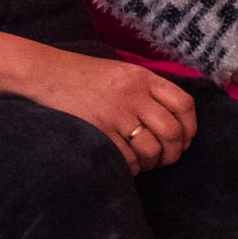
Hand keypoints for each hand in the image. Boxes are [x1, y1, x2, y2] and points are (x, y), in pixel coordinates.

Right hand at [27, 48, 197, 173]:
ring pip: (151, 149)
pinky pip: (127, 158)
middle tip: (167, 159)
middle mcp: (133, 95)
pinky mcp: (99, 130)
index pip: (183, 104)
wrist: (46, 73)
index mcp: (142, 77)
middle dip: (175, 152)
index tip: (185, 140)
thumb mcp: (121, 72)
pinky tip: (129, 164)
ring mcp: (115, 113)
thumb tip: (174, 119)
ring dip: (153, 162)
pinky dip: (133, 167)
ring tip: (147, 162)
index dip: (191, 128)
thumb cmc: (84, 75)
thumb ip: (147, 89)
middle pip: (172, 131)